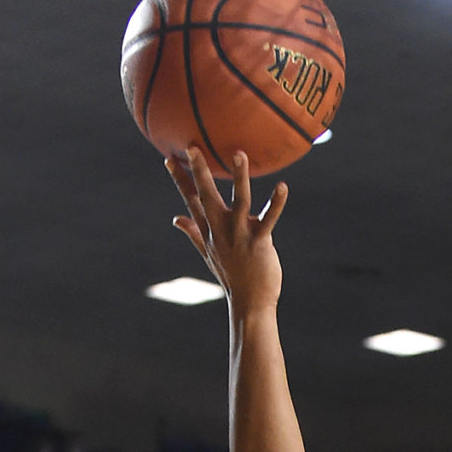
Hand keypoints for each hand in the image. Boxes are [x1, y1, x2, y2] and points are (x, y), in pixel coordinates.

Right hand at [167, 149, 286, 316]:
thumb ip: (192, 232)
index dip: (180, 179)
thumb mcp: (208, 253)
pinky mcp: (259, 243)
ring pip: (239, 202)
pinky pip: (268, 220)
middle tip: (193, 147)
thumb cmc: (231, 276)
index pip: (191, 201)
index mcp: (209, 231)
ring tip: (239, 154)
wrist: (250, 304)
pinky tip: (282, 186)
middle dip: (200, 172)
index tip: (168, 157)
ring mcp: (239, 236)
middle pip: (207, 197)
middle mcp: (221, 230)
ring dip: (239, 177)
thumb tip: (175, 219)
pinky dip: (276, 204)